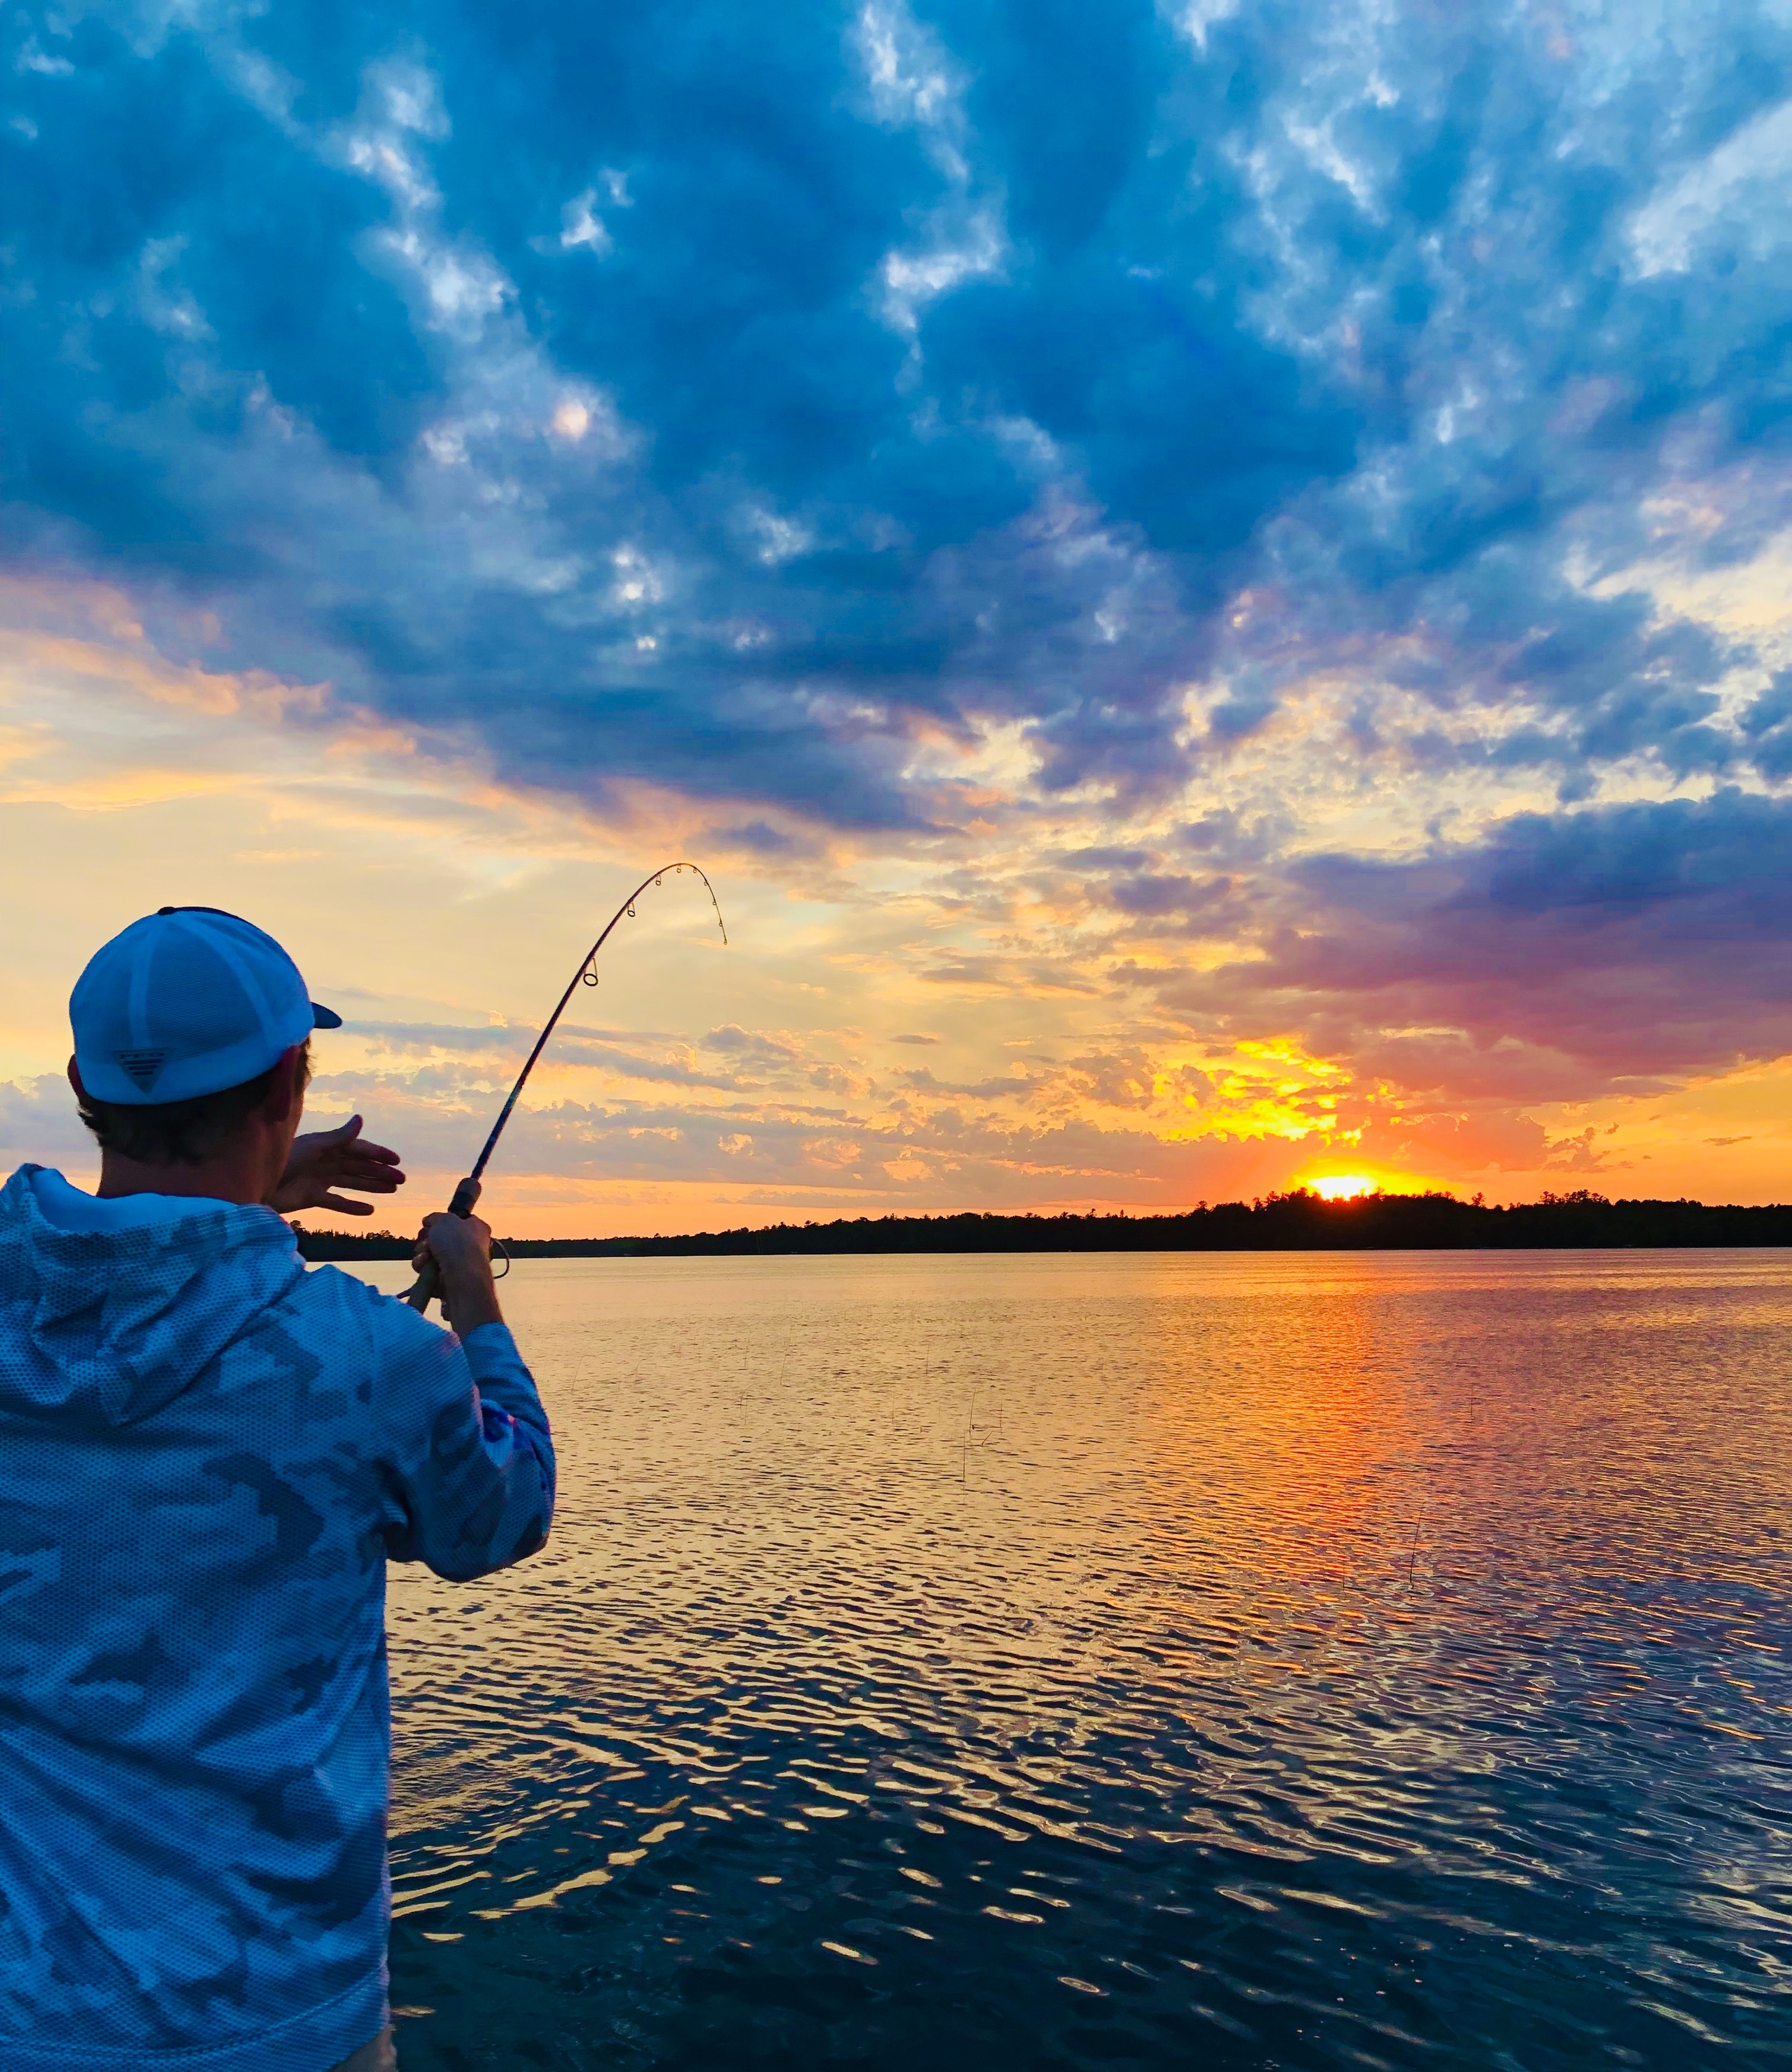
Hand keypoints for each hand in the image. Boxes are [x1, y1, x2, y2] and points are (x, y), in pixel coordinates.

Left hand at [270, 1116, 405, 1215]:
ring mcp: (319, 1180)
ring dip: (371, 1186)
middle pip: (358, 1167)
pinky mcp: (312, 1197)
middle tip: (401, 1180)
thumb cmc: (283, 1161)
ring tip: (392, 1191)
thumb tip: (361, 1120)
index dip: (377, 1154)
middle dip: (379, 1172)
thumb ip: (338, 1137)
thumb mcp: (313, 1147)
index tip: (396, 1161)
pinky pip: (337, 1202)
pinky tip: (369, 1210)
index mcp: (326, 1146)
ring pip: (351, 1182)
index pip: (358, 1149)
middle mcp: (325, 1162)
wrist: (255, 1186)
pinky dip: (352, 1206)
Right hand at [413, 1209, 502, 1332]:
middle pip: (438, 1240)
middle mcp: (469, 1247)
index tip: (429, 1225)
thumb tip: (428, 1221)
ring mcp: (458, 1266)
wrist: (462, 1278)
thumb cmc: (458, 1244)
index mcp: (476, 1229)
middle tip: (427, 1241)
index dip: (440, 1222)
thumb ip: (435, 1218)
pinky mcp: (447, 1282)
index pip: (456, 1222)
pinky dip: (423, 1268)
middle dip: (426, 1240)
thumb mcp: (444, 1220)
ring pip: (429, 1256)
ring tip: (426, 1255)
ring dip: (422, 1254)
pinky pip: (427, 1272)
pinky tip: (425, 1267)